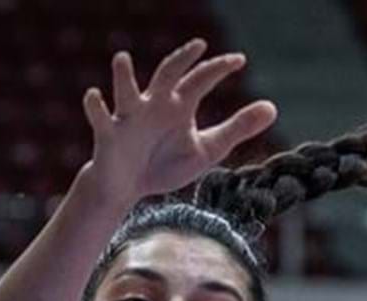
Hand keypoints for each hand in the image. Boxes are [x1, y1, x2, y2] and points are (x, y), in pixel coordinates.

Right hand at [82, 40, 276, 204]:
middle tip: (198, 46)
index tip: (240, 60)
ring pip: (126, 92)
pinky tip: (94, 96)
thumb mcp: (208, 149)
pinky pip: (101, 119)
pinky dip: (95, 108)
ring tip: (121, 59)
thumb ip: (237, 127)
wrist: (129, 187)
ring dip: (123, 77)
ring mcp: (130, 119)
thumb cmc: (167, 163)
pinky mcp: (110, 136)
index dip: (217, 69)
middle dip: (180, 60)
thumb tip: (272, 108)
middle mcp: (153, 105)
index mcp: (177, 106)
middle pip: (166, 75)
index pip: (199, 80)